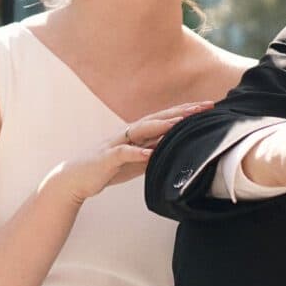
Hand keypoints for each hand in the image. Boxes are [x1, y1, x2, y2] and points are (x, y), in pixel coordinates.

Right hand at [49, 102, 212, 203]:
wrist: (76, 179)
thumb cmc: (107, 169)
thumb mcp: (136, 163)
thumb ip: (153, 154)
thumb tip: (176, 152)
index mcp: (137, 135)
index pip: (165, 119)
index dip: (186, 113)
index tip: (208, 107)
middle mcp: (128, 134)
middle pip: (158, 118)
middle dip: (181, 112)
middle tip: (204, 106)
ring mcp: (117, 143)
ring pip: (141, 130)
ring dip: (161, 126)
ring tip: (181, 123)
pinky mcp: (106, 157)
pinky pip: (123, 153)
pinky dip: (137, 152)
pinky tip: (150, 154)